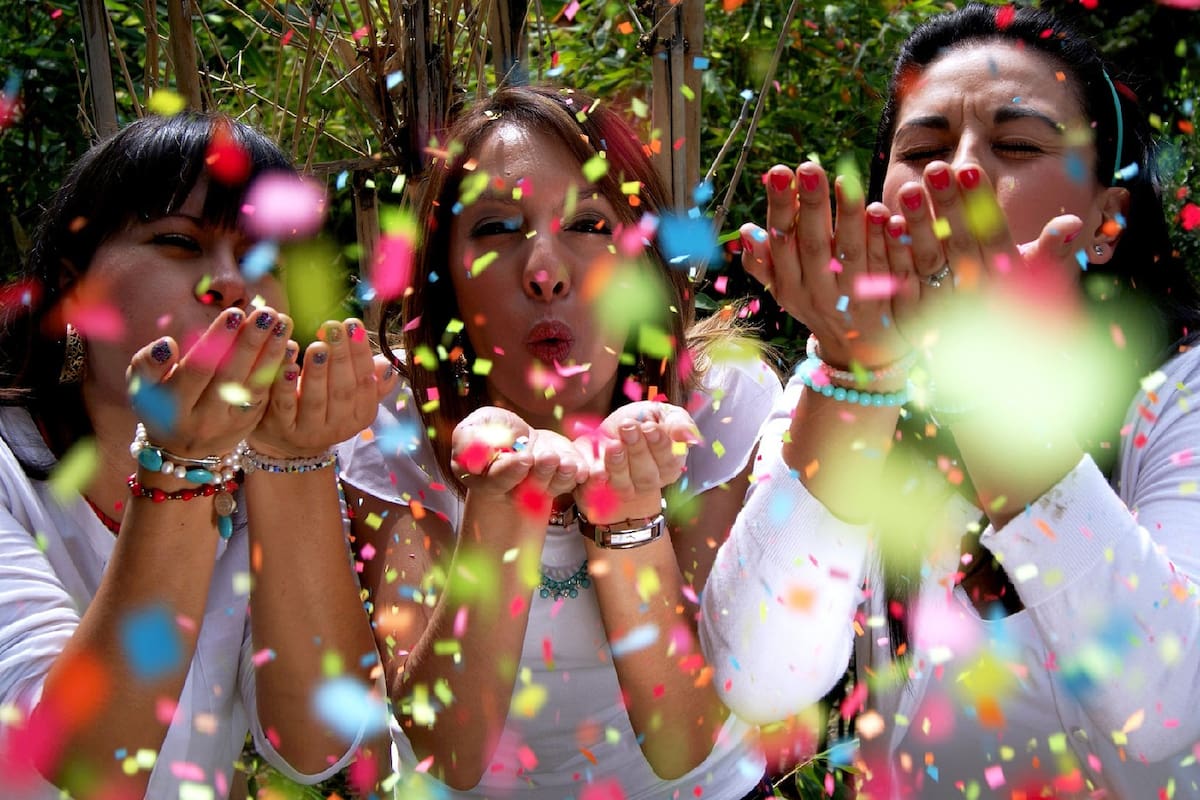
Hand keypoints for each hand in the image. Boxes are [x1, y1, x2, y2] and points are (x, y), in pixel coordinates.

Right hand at [127, 306, 290, 458]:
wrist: (182, 452)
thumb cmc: (160, 405)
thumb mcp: (141, 388)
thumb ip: (147, 365)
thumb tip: (168, 344)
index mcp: (174, 408)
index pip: (198, 369)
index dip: (217, 341)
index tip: (235, 313)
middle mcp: (205, 419)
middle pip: (231, 376)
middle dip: (250, 343)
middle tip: (266, 314)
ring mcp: (231, 424)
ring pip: (254, 386)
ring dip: (271, 353)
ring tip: (283, 323)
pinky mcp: (250, 425)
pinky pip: (267, 396)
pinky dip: (279, 371)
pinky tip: (288, 346)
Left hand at [250, 318, 397, 457]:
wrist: (288, 441)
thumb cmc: (324, 407)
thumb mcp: (350, 396)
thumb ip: (369, 379)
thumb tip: (386, 365)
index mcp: (361, 416)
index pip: (365, 383)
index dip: (361, 354)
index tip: (354, 326)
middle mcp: (339, 428)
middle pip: (343, 391)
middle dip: (341, 357)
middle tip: (335, 328)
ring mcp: (310, 431)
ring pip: (316, 400)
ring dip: (317, 371)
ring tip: (317, 346)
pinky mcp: (282, 429)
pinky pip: (285, 405)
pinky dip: (287, 384)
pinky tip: (288, 364)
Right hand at [452, 407, 588, 518]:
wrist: (515, 436)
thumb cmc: (490, 431)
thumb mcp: (474, 428)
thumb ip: (468, 441)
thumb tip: (475, 460)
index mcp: (487, 480)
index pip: (498, 480)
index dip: (510, 471)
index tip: (523, 458)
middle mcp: (516, 489)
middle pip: (528, 487)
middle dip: (540, 472)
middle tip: (549, 458)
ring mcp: (543, 485)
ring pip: (553, 484)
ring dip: (562, 474)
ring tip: (567, 462)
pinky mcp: (563, 477)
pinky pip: (574, 479)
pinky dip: (581, 473)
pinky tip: (586, 468)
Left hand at [571, 402, 699, 521]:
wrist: (610, 428)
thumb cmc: (641, 419)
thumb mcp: (661, 413)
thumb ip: (678, 422)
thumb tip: (689, 436)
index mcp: (670, 462)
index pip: (670, 460)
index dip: (660, 444)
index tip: (649, 427)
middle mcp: (651, 480)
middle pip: (647, 474)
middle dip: (637, 449)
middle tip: (628, 427)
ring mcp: (628, 487)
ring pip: (625, 484)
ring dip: (619, 464)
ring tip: (613, 444)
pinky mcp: (603, 489)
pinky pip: (601, 490)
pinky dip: (599, 481)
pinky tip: (597, 470)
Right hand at [740, 162, 909, 369]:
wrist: (861, 355)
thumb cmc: (819, 307)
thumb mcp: (786, 290)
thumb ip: (765, 263)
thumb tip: (747, 231)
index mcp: (791, 286)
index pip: (782, 243)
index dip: (780, 208)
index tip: (779, 172)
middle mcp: (820, 293)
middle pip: (813, 246)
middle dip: (810, 206)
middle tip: (809, 167)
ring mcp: (854, 298)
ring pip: (851, 256)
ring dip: (848, 218)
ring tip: (846, 180)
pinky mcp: (888, 300)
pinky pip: (887, 268)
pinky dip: (886, 241)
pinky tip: (886, 213)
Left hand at [887, 161, 1084, 349]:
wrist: (993, 378)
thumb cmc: (1019, 315)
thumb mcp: (1037, 285)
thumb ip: (1048, 253)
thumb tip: (1072, 222)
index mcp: (1006, 282)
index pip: (993, 236)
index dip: (981, 204)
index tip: (969, 169)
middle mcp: (977, 296)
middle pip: (959, 244)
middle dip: (946, 205)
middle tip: (934, 168)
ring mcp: (945, 309)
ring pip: (928, 262)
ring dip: (916, 225)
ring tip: (904, 187)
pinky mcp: (915, 319)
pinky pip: (900, 283)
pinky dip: (890, 253)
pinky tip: (881, 221)